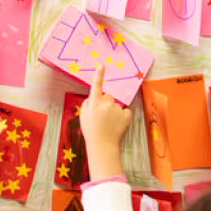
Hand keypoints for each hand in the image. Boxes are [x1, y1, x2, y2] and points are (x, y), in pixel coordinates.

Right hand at [80, 64, 129, 180]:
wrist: (102, 145)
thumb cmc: (91, 131)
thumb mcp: (83, 116)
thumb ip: (88, 103)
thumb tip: (94, 97)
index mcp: (94, 103)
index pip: (96, 86)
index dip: (99, 75)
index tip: (102, 65)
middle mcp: (106, 104)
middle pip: (108, 97)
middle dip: (106, 103)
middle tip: (103, 117)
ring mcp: (117, 109)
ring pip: (116, 105)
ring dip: (114, 112)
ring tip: (109, 124)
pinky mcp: (126, 115)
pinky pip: (125, 111)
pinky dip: (122, 117)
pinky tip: (117, 125)